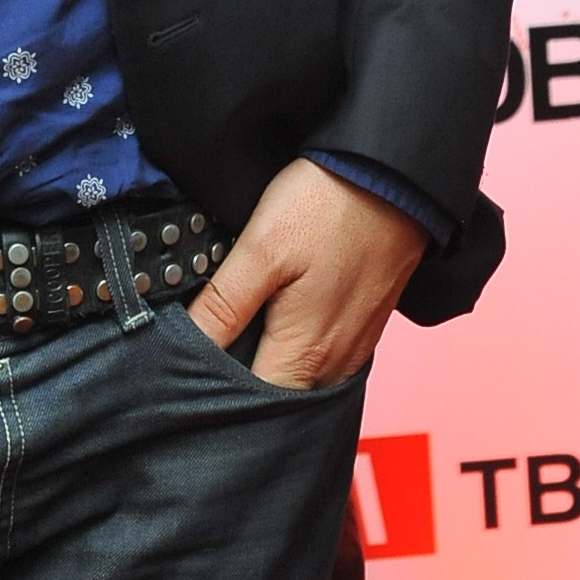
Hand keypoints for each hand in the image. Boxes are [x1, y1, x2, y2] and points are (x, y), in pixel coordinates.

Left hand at [185, 158, 425, 388]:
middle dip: (240, 385)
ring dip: (269, 366)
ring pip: (302, 380)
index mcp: (306, 354)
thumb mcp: (262, 248)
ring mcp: (355, 346)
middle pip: (278, 397)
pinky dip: (297, 350)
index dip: (214, 392)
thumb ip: (224, 306)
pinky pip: (324, 359)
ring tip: (237, 333)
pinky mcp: (365, 325)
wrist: (394, 175)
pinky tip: (278, 320)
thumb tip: (185, 347)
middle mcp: (336, 364)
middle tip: (207, 348)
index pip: (252, 405)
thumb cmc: (328, 205)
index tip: (185, 369)